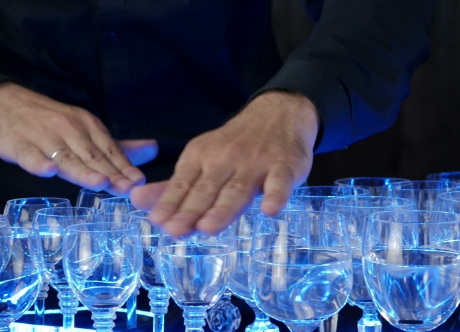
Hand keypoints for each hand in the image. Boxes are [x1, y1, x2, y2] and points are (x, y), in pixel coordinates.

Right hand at [0, 82, 157, 194]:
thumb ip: (117, 146)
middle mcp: (69, 129)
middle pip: (92, 155)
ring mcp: (43, 137)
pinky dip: (39, 163)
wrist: (6, 104)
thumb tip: (153, 149)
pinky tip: (49, 171)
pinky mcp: (18, 145)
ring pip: (65, 158)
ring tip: (100, 183)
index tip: (138, 182)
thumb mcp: (86, 129)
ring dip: (83, 171)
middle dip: (111, 173)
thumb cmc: (51, 122)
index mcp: (88, 125)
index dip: (124, 167)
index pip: (110, 149)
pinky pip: (30, 156)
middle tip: (127, 189)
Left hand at [131, 90, 318, 235]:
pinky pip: (280, 182)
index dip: (171, 203)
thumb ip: (173, 186)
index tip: (158, 221)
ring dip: (224, 207)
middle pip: (208, 188)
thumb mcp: (201, 159)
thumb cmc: (236, 145)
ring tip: (208, 227)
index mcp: (202, 156)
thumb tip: (136, 201)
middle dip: (191, 209)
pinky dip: (276, 195)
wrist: (278, 114)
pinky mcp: (285, 166)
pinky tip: (269, 209)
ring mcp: (257, 162)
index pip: (184, 183)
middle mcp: (227, 158)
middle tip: (176, 230)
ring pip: (238, 188)